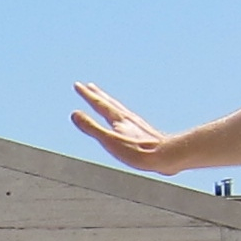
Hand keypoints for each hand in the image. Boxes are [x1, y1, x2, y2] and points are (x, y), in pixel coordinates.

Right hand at [70, 83, 186, 173]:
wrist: (165, 155)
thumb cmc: (137, 151)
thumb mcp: (109, 140)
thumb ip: (92, 127)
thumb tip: (74, 113)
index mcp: (118, 119)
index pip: (99, 103)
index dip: (87, 95)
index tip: (78, 85)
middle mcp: (127, 118)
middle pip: (110, 102)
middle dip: (98, 94)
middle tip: (89, 86)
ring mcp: (136, 124)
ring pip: (119, 109)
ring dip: (109, 102)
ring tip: (105, 98)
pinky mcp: (143, 133)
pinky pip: (127, 117)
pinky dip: (120, 113)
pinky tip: (124, 120)